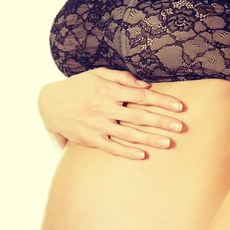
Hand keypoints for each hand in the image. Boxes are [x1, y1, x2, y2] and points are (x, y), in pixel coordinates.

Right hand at [37, 67, 183, 158]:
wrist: (49, 104)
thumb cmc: (77, 87)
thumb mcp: (97, 74)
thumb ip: (121, 77)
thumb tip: (145, 85)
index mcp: (108, 90)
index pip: (141, 95)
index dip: (162, 100)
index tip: (179, 106)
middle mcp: (105, 107)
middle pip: (139, 116)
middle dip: (162, 121)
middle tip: (180, 127)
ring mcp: (98, 125)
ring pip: (128, 133)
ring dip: (150, 139)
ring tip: (168, 143)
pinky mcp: (91, 139)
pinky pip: (112, 147)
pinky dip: (127, 152)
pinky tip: (142, 155)